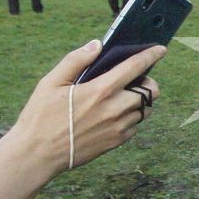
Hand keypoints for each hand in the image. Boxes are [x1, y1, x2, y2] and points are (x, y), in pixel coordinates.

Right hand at [8, 40, 164, 175]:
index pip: (135, 67)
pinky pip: (135, 126)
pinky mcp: (115, 142)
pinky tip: (114, 115)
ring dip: (141, 101)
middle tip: (136, 80)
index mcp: (100, 90)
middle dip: (148, 82)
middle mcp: (114, 109)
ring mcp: (117, 128)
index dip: (151, 56)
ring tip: (124, 97)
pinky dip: (132, 117)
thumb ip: (76, 60)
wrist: (37, 154)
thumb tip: (96, 45)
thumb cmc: (41, 116)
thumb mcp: (51, 82)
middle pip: (151, 91)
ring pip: (146, 110)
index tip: (160, 50)